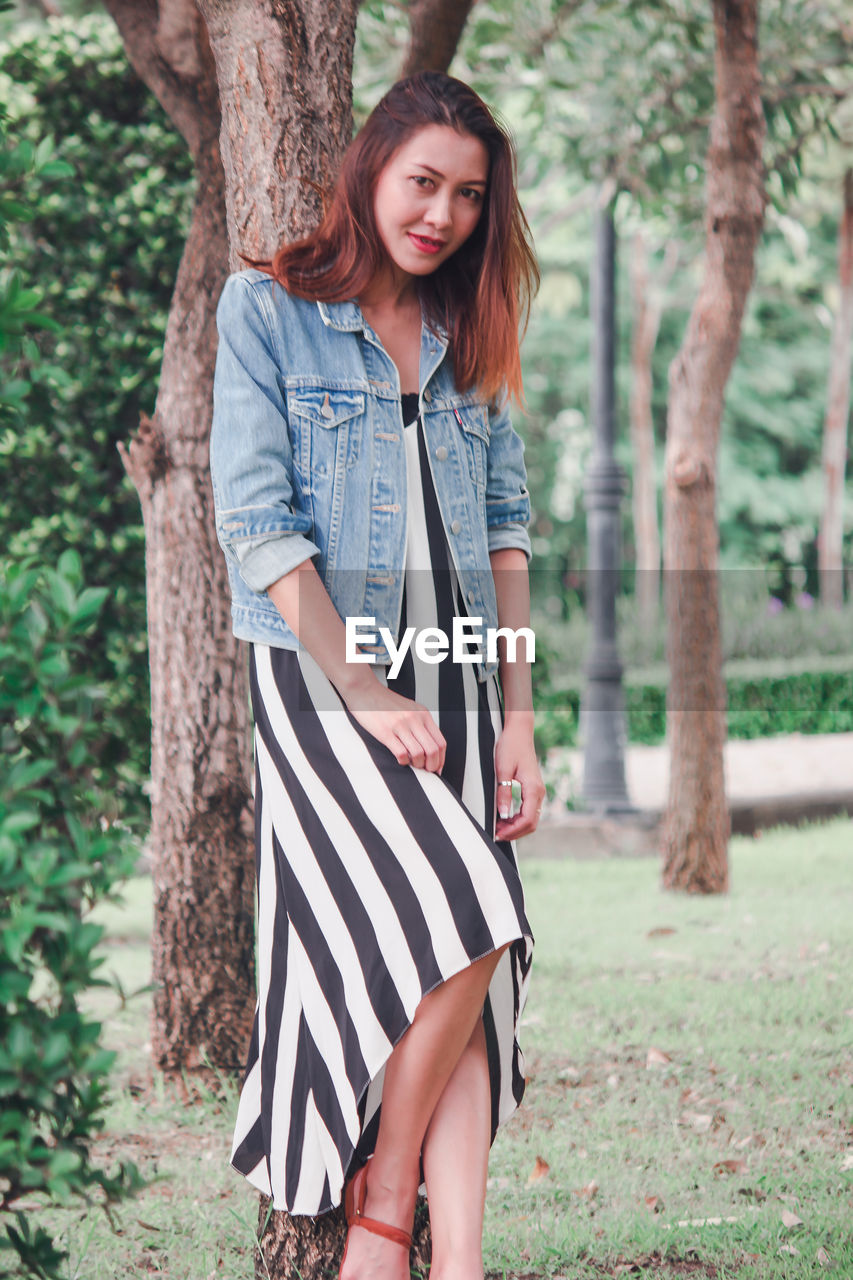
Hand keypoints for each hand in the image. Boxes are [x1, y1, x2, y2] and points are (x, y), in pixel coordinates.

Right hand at [344, 679, 445, 772]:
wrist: (365, 691)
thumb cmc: (386, 703)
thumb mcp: (410, 709)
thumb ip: (421, 725)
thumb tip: (430, 749)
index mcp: (423, 714)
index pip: (441, 742)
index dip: (441, 760)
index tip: (437, 768)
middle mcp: (414, 719)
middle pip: (433, 750)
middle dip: (432, 766)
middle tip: (426, 770)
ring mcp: (400, 725)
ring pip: (419, 754)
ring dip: (417, 765)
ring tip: (412, 763)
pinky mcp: (385, 732)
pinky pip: (401, 753)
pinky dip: (403, 761)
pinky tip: (400, 758)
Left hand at [493, 718, 544, 840]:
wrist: (519, 733)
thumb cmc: (511, 747)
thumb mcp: (502, 770)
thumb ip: (503, 793)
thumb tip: (502, 815)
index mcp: (533, 789)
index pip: (527, 819)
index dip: (513, 831)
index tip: (498, 834)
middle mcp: (539, 792)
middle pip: (531, 823)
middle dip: (515, 832)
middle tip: (496, 834)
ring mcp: (537, 791)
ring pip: (531, 819)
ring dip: (516, 826)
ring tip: (498, 827)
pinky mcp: (533, 790)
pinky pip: (528, 810)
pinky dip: (517, 818)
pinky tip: (504, 818)